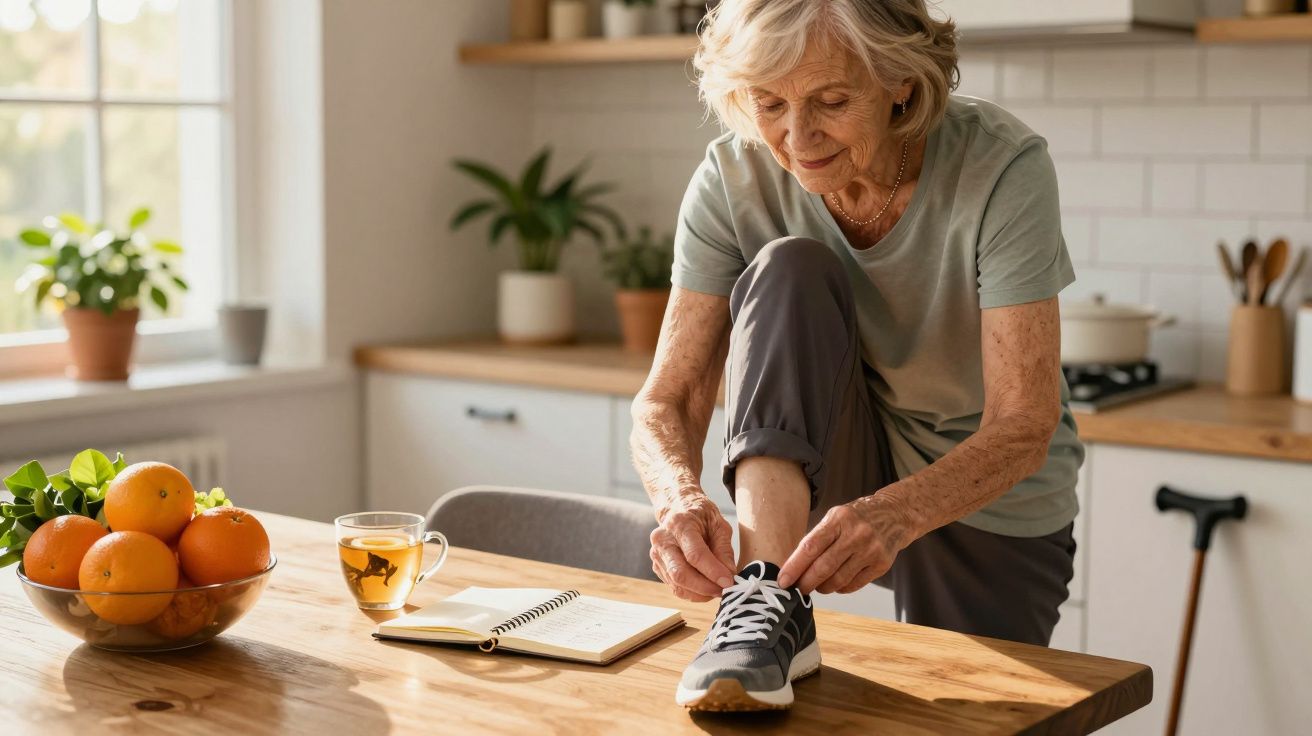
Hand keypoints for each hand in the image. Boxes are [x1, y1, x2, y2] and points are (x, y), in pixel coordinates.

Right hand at [650, 490, 736, 601]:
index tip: (729, 582)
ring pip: (677, 585)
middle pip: (681, 573)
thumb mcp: (719, 524)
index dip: (713, 571)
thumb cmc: (701, 515)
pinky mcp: (657, 566)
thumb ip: (724, 550)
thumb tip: (729, 575)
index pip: (695, 554)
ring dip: (700, 594)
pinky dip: (693, 593)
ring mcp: (657, 555)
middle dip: (705, 587)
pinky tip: (706, 588)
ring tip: (718, 589)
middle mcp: (663, 540)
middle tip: (725, 590)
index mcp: (679, 524)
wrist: (677, 508)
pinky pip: (675, 587)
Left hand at [778, 496, 917, 594]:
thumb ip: (817, 539)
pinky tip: (836, 584)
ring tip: (817, 586)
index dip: (794, 566)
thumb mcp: (835, 517)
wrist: (894, 515)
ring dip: (823, 587)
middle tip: (797, 589)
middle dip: (806, 582)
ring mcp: (870, 550)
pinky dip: (840, 588)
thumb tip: (794, 567)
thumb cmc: (857, 518)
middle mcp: (856, 534)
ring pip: (838, 580)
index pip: (810, 547)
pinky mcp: (881, 565)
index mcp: (839, 519)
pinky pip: (854, 585)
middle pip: (823, 567)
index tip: (782, 580)